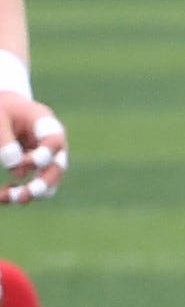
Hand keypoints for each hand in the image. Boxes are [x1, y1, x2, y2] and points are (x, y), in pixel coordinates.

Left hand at [0, 86, 65, 203]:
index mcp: (47, 125)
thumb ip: (5, 138)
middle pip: (57, 168)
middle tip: (21, 195)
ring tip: (7, 198)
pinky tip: (2, 196)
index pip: (54, 142)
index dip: (41, 157)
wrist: (8, 108)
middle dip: (41, 185)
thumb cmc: (4, 108)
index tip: (22, 164)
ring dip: (30, 194)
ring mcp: (49, 159)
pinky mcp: (39, 170)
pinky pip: (35, 186)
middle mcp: (54, 146)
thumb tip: (16, 169)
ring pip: (49, 183)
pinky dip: (19, 193)